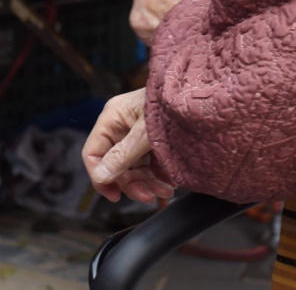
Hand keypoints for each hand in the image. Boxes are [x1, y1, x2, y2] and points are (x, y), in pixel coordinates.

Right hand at [84, 88, 172, 203]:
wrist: (202, 97)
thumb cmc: (173, 105)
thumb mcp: (147, 133)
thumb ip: (123, 155)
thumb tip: (100, 176)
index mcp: (113, 118)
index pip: (93, 153)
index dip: (100, 178)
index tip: (115, 196)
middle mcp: (122, 125)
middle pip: (116, 165)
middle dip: (134, 184)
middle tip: (151, 197)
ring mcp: (138, 133)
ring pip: (134, 168)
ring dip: (148, 184)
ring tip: (166, 192)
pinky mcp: (153, 139)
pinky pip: (149, 164)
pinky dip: (158, 176)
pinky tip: (169, 184)